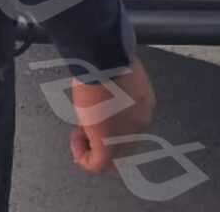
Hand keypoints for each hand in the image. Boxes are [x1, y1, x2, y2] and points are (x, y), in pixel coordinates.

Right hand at [68, 59, 156, 173]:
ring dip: (93, 147)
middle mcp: (140, 122)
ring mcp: (127, 135)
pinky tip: (75, 140)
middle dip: (103, 139)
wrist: (102, 57)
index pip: (131, 125)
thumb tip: (101, 84)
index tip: (94, 113)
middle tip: (85, 127)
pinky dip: (83, 156)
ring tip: (79, 131)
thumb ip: (113, 83)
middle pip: (125, 145)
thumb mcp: (114, 70)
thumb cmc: (106, 56)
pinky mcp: (109, 144)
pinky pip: (97, 164)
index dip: (110, 123)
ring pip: (113, 157)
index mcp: (144, 104)